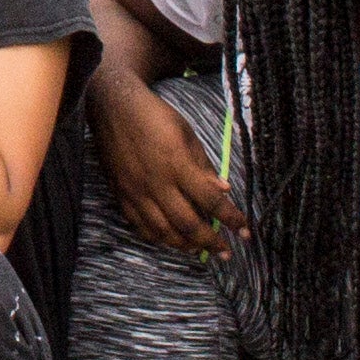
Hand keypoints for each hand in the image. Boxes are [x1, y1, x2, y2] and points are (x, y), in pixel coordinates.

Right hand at [92, 68, 236, 261]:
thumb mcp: (187, 134)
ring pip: (163, 231)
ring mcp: (136, 192)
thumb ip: (204, 166)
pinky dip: (157, 238)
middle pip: (188, 224)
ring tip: (200, 250)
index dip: (231, 218)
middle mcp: (156, 183)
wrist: (113, 107)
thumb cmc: (155, 116)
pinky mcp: (122, 195)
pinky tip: (170, 240)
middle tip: (226, 252)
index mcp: (177, 165)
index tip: (245, 230)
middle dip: (211, 242)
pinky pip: (140, 226)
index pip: (210, 201)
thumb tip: (224, 191)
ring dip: (185, 245)